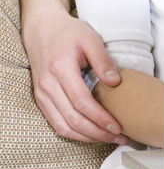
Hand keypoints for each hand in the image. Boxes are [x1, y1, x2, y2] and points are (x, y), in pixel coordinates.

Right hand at [22, 0, 126, 143]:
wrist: (43, 29)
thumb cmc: (68, 33)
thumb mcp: (90, 38)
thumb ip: (103, 60)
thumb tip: (115, 82)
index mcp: (61, 69)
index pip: (81, 102)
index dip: (100, 118)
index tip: (117, 126)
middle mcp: (48, 85)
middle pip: (73, 119)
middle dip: (97, 133)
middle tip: (118, 137)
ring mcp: (42, 94)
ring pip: (63, 126)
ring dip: (86, 137)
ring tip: (108, 139)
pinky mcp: (41, 99)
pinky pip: (56, 123)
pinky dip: (74, 133)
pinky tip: (91, 133)